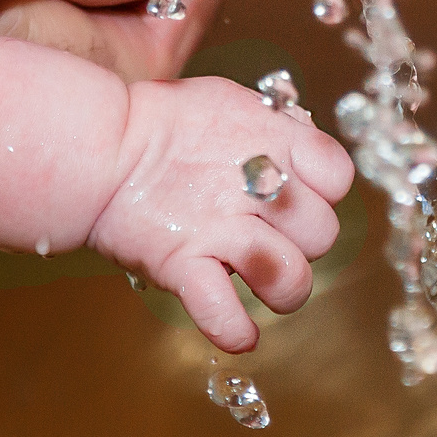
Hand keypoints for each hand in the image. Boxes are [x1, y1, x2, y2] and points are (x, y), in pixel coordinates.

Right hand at [89, 75, 353, 350]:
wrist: (99, 144)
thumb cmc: (167, 124)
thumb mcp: (232, 104)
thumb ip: (276, 131)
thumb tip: (304, 153)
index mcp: (274, 142)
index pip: (338, 176)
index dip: (325, 189)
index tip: (301, 190)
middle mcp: (255, 187)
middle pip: (323, 232)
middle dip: (305, 240)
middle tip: (271, 234)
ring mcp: (219, 227)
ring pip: (290, 277)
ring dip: (284, 288)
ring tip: (263, 281)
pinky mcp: (182, 263)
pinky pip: (222, 313)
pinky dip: (235, 331)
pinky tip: (241, 332)